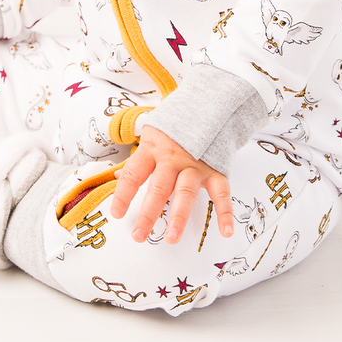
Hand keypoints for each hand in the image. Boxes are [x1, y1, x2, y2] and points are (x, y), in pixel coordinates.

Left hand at [110, 125, 232, 243]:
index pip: (134, 174)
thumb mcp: (152, 134)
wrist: (209, 103)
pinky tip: (225, 231)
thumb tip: (119, 178)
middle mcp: (173, 158)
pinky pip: (221, 192)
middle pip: (158, 188)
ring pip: (185, 192)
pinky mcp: (215, 169)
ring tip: (171, 238)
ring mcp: (195, 164)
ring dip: (179, 216)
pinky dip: (225, 212)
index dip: (123, 194)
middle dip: (148, 213)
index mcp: (153, 148)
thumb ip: (138, 158)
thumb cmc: (175, 124)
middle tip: (138, 236)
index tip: (116, 214)